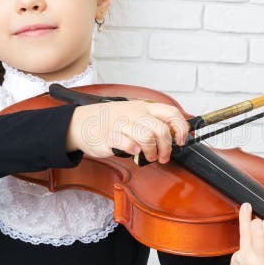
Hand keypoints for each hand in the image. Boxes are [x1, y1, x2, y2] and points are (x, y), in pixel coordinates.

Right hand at [65, 100, 188, 163]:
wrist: (81, 122)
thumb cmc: (111, 121)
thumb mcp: (134, 115)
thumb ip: (152, 122)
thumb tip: (173, 136)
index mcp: (144, 107)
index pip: (170, 113)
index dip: (180, 127)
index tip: (181, 140)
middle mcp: (134, 113)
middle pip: (160, 129)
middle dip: (166, 147)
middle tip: (163, 156)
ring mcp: (122, 123)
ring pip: (147, 137)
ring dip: (152, 152)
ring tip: (148, 157)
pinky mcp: (110, 136)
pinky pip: (128, 144)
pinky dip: (134, 151)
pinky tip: (133, 152)